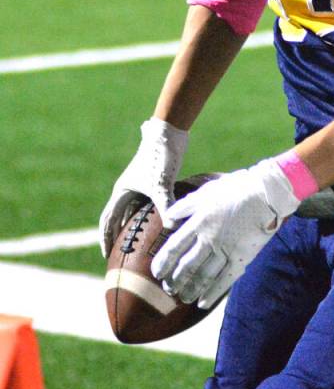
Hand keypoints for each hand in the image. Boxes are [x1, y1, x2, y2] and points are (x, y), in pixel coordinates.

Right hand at [99, 118, 188, 256]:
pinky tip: (163, 224)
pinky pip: (151, 203)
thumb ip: (166, 205)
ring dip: (136, 226)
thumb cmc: (160, 155)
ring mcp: (142, 185)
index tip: (106, 257)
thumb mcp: (161, 183)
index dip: (106, 239)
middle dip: (119, 237)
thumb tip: (172, 227)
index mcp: (122, 192)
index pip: (108, 221)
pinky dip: (154, 215)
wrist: (169, 131)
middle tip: (122, 256)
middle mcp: (129, 190)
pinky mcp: (156, 180)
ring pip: (136, 211)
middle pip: (120, 218)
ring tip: (141, 245)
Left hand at [151, 159, 299, 309]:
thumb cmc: (237, 187)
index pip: (174, 248)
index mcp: (199, 221)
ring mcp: (226, 249)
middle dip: (175, 281)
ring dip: (191, 290)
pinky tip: (203, 303)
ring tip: (184, 298)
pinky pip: (225, 279)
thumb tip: (168, 218)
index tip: (157, 273)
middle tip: (169, 289)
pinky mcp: (242, 256)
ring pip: (203, 276)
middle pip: (186, 266)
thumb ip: (185, 205)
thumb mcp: (207, 190)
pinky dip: (213, 293)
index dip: (163, 263)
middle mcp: (209, 238)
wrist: (268, 192)